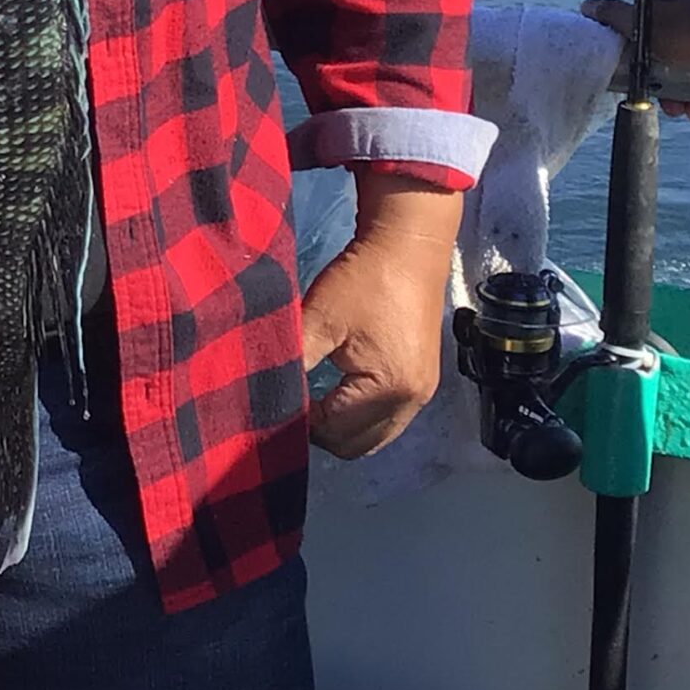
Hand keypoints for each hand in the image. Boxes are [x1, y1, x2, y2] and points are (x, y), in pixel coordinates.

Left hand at [300, 173, 459, 459]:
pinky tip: (336, 390)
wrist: (411, 244)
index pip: (332, 431)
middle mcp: (412, 401)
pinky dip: (360, 414)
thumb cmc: (364, 278)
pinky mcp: (422, 381)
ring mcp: (422, 393)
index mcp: (389, 390)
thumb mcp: (320, 318)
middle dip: (320, 432)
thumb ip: (294, 359)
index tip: (274, 397)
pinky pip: (386, 418)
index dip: (298, 420)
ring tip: (311, 397)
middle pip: (355, 446)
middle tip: (291, 401)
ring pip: (372, 436)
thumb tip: (267, 392)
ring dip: (341, 426)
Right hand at [581, 0, 689, 120]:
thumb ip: (615, 16)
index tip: (645, 87)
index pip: (638, 43)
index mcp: (659, 11)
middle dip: (668, 93)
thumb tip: (587, 7)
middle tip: (676, 108)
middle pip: (664, 66)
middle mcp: (681, 23)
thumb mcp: (646, 23)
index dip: (638, 70)